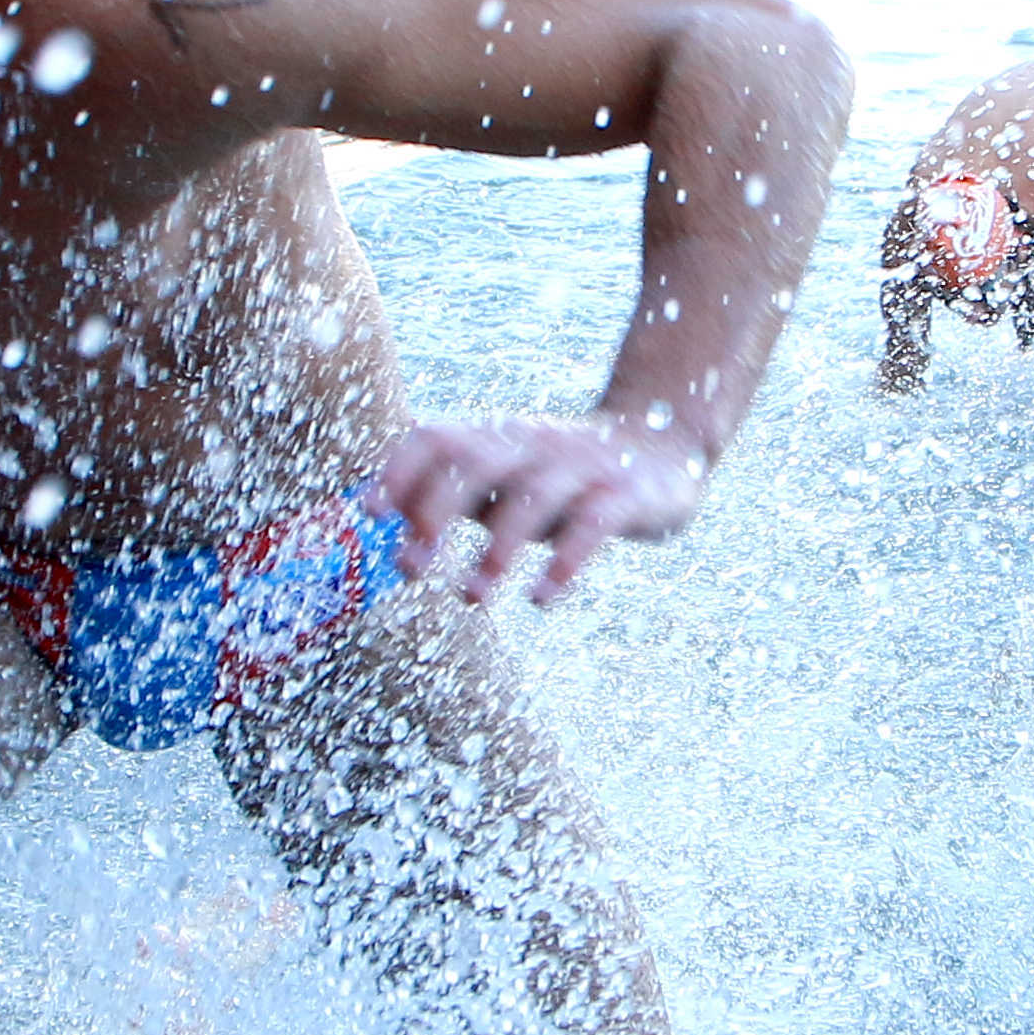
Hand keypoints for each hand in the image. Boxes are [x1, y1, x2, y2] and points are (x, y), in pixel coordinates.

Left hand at [378, 415, 703, 605]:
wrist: (662, 443)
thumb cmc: (561, 476)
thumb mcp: (505, 476)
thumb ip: (452, 495)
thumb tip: (380, 523)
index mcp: (496, 438)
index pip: (435, 437)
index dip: (399, 471)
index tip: (371, 514)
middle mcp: (531, 445)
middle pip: (474, 461)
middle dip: (434, 510)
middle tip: (410, 566)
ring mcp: (580, 466)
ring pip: (530, 498)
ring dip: (495, 549)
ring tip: (471, 596)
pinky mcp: (624, 493)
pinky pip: (592, 525)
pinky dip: (565, 562)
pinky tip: (541, 597)